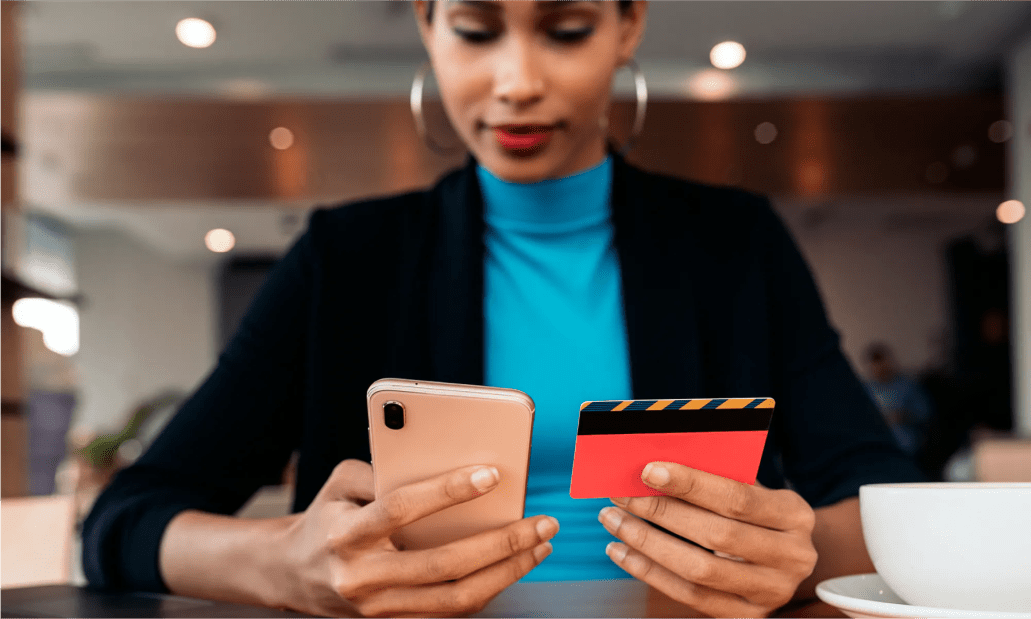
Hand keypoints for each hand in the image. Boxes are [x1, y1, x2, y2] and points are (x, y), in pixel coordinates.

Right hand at [272, 459, 557, 617]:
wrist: (293, 574)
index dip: (448, 491)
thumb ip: (386, 467)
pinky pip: (452, 611)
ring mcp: (380, 608)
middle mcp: (363, 577)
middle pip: (444, 564)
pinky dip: (489, 588)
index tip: (491, 474)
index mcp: (347, 534)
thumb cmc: (329, 516)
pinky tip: (514, 564)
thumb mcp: (342, 483)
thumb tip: (447, 461)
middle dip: (502, 542)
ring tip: (540, 545)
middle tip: (542, 522)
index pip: (402, 510)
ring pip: (456, 598)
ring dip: (507, 572)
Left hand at [601, 462, 816, 617]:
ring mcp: (771, 593)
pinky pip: (689, 596)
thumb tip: (656, 466)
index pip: (737, 498)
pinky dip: (649, 572)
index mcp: (795, 515)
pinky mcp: (746, 616)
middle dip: (660, 512)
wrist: (787, 558)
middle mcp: (792, 557)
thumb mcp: (752, 488)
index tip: (647, 471)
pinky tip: (622, 551)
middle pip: (715, 536)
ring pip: (698, 570)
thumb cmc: (757, 512)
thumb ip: (716, 476)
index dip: (691, 484)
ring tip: (613, 520)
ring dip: (646, 543)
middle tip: (620, 494)